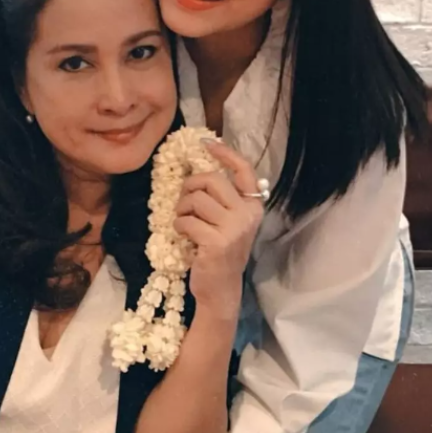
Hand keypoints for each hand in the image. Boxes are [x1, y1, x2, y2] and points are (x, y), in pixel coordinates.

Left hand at [174, 141, 263, 316]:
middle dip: (190, 186)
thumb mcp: (229, 221)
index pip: (244, 170)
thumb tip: (203, 167)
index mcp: (253, 206)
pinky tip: (185, 236)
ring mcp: (233, 229)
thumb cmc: (220, 251)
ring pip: (196, 199)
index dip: (225, 153)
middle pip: (211, 179)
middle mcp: (247, 214)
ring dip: (182, 209)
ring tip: (185, 222)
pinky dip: (179, 226)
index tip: (206, 143)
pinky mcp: (216, 242)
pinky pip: (186, 220)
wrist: (221, 289)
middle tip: (184, 202)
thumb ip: (224, 198)